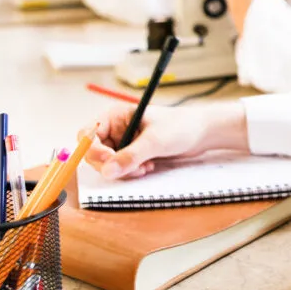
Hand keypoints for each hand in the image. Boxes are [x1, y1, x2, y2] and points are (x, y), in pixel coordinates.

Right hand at [82, 102, 247, 179]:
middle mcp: (116, 129)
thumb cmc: (181, 126)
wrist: (203, 134)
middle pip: (94, 153)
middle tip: (131, 169)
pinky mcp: (133, 155)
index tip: (108, 161)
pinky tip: (148, 167)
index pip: (87, 134)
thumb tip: (107, 171)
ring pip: (108, 165)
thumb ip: (131, 156)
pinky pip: (121, 170)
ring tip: (145, 167)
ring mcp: (124, 143)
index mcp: (116, 116)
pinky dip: (131, 173)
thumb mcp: (155, 141)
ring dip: (124, 170)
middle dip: (110, 164)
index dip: (91, 149)